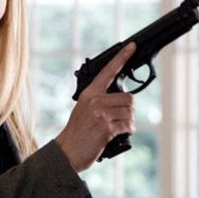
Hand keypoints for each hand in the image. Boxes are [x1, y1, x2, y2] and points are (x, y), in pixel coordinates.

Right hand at [56, 43, 135, 171]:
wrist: (67, 151)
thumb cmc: (77, 133)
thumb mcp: (84, 110)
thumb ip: (99, 101)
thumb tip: (122, 100)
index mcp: (89, 93)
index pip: (108, 71)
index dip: (122, 58)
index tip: (131, 46)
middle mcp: (95, 100)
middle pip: (128, 97)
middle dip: (128, 110)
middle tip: (118, 120)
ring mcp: (100, 113)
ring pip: (130, 111)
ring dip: (128, 122)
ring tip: (116, 129)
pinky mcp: (106, 127)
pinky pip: (128, 125)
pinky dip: (127, 131)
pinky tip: (117, 135)